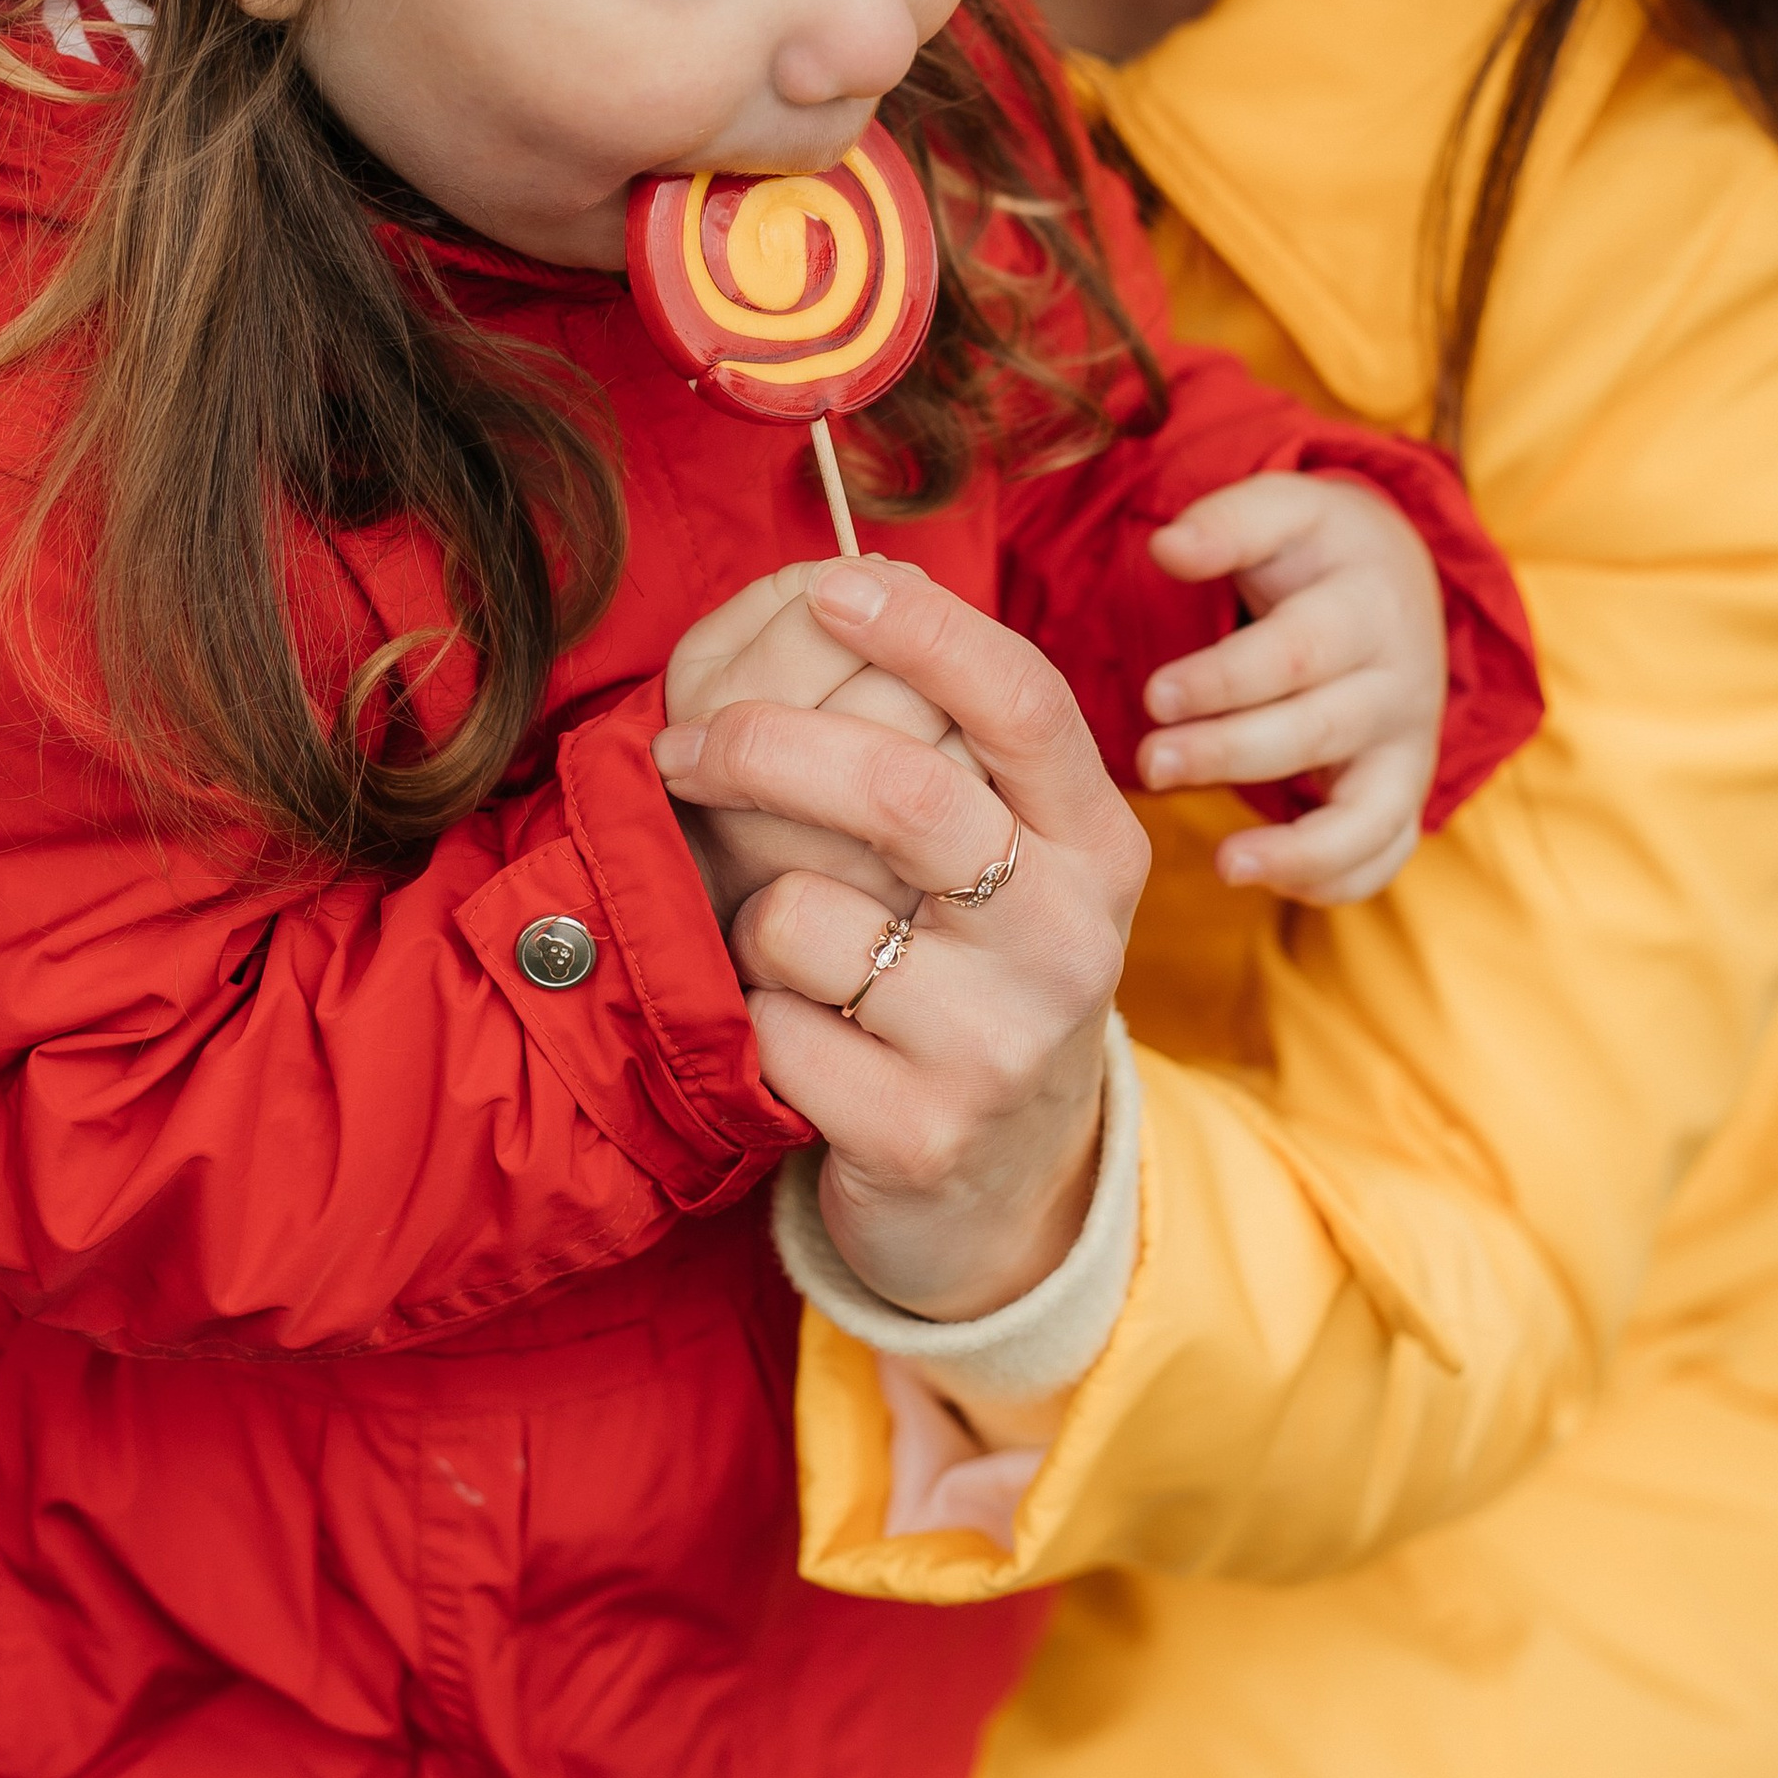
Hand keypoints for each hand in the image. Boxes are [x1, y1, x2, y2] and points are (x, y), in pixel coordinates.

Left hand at [654, 559, 1148, 1321]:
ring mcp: (1005, 1043)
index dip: (925, 629)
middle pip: (902, 790)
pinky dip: (749, 1019)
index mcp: (1095, 842)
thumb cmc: (970, 978)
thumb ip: (949, 743)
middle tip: (683, 745)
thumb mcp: (1007, 862)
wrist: (1004, 1194)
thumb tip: (839, 587)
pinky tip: (797, 1042)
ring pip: (809, 914)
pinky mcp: (923, 1132)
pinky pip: (773, 1025)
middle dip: (762, 744)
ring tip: (786, 953)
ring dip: (752, 919)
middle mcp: (1072, 937)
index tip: (830, 584)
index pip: (1024, 700)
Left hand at [1138, 472, 1446, 903]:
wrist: (1397, 581)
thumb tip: (1168, 548)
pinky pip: (1384, 853)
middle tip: (1150, 764)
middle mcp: (1400, 683)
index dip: (1223, 679)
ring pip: (1368, 812)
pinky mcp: (1403, 793)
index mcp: (1367, 607)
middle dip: (1231, 753)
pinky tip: (1264, 879)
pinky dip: (1336, 880)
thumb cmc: (1315, 551)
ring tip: (1225, 864)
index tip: (1153, 695)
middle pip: (1319, 730)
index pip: (1295, 652)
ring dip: (1298, 848)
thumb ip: (1228, 522)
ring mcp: (1406, 747)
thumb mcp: (1282, 511)